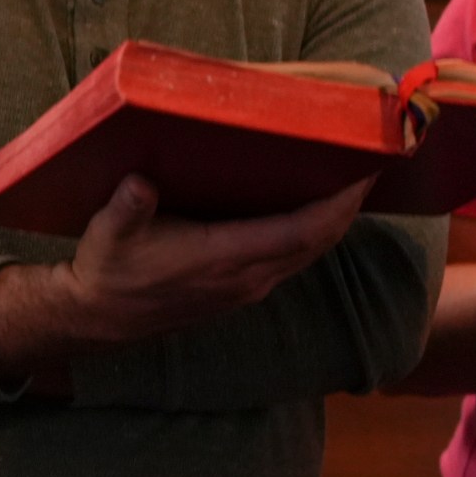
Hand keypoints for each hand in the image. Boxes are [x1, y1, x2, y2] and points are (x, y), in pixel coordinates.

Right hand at [66, 175, 369, 343]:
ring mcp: (250, 286)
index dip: (340, 203)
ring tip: (352, 175)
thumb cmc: (109, 271)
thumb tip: (140, 182)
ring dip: (336, 217)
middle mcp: (249, 277)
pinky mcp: (244, 287)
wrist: (103, 319)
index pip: (303, 230)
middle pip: (321, 239)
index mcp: (226, 259)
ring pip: (311, 250)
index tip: (366, 169)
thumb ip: (128, 207)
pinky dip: (314, 229)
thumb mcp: (110, 234)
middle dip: (350, 202)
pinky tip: (316, 203)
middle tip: (373, 157)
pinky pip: (295, 256)